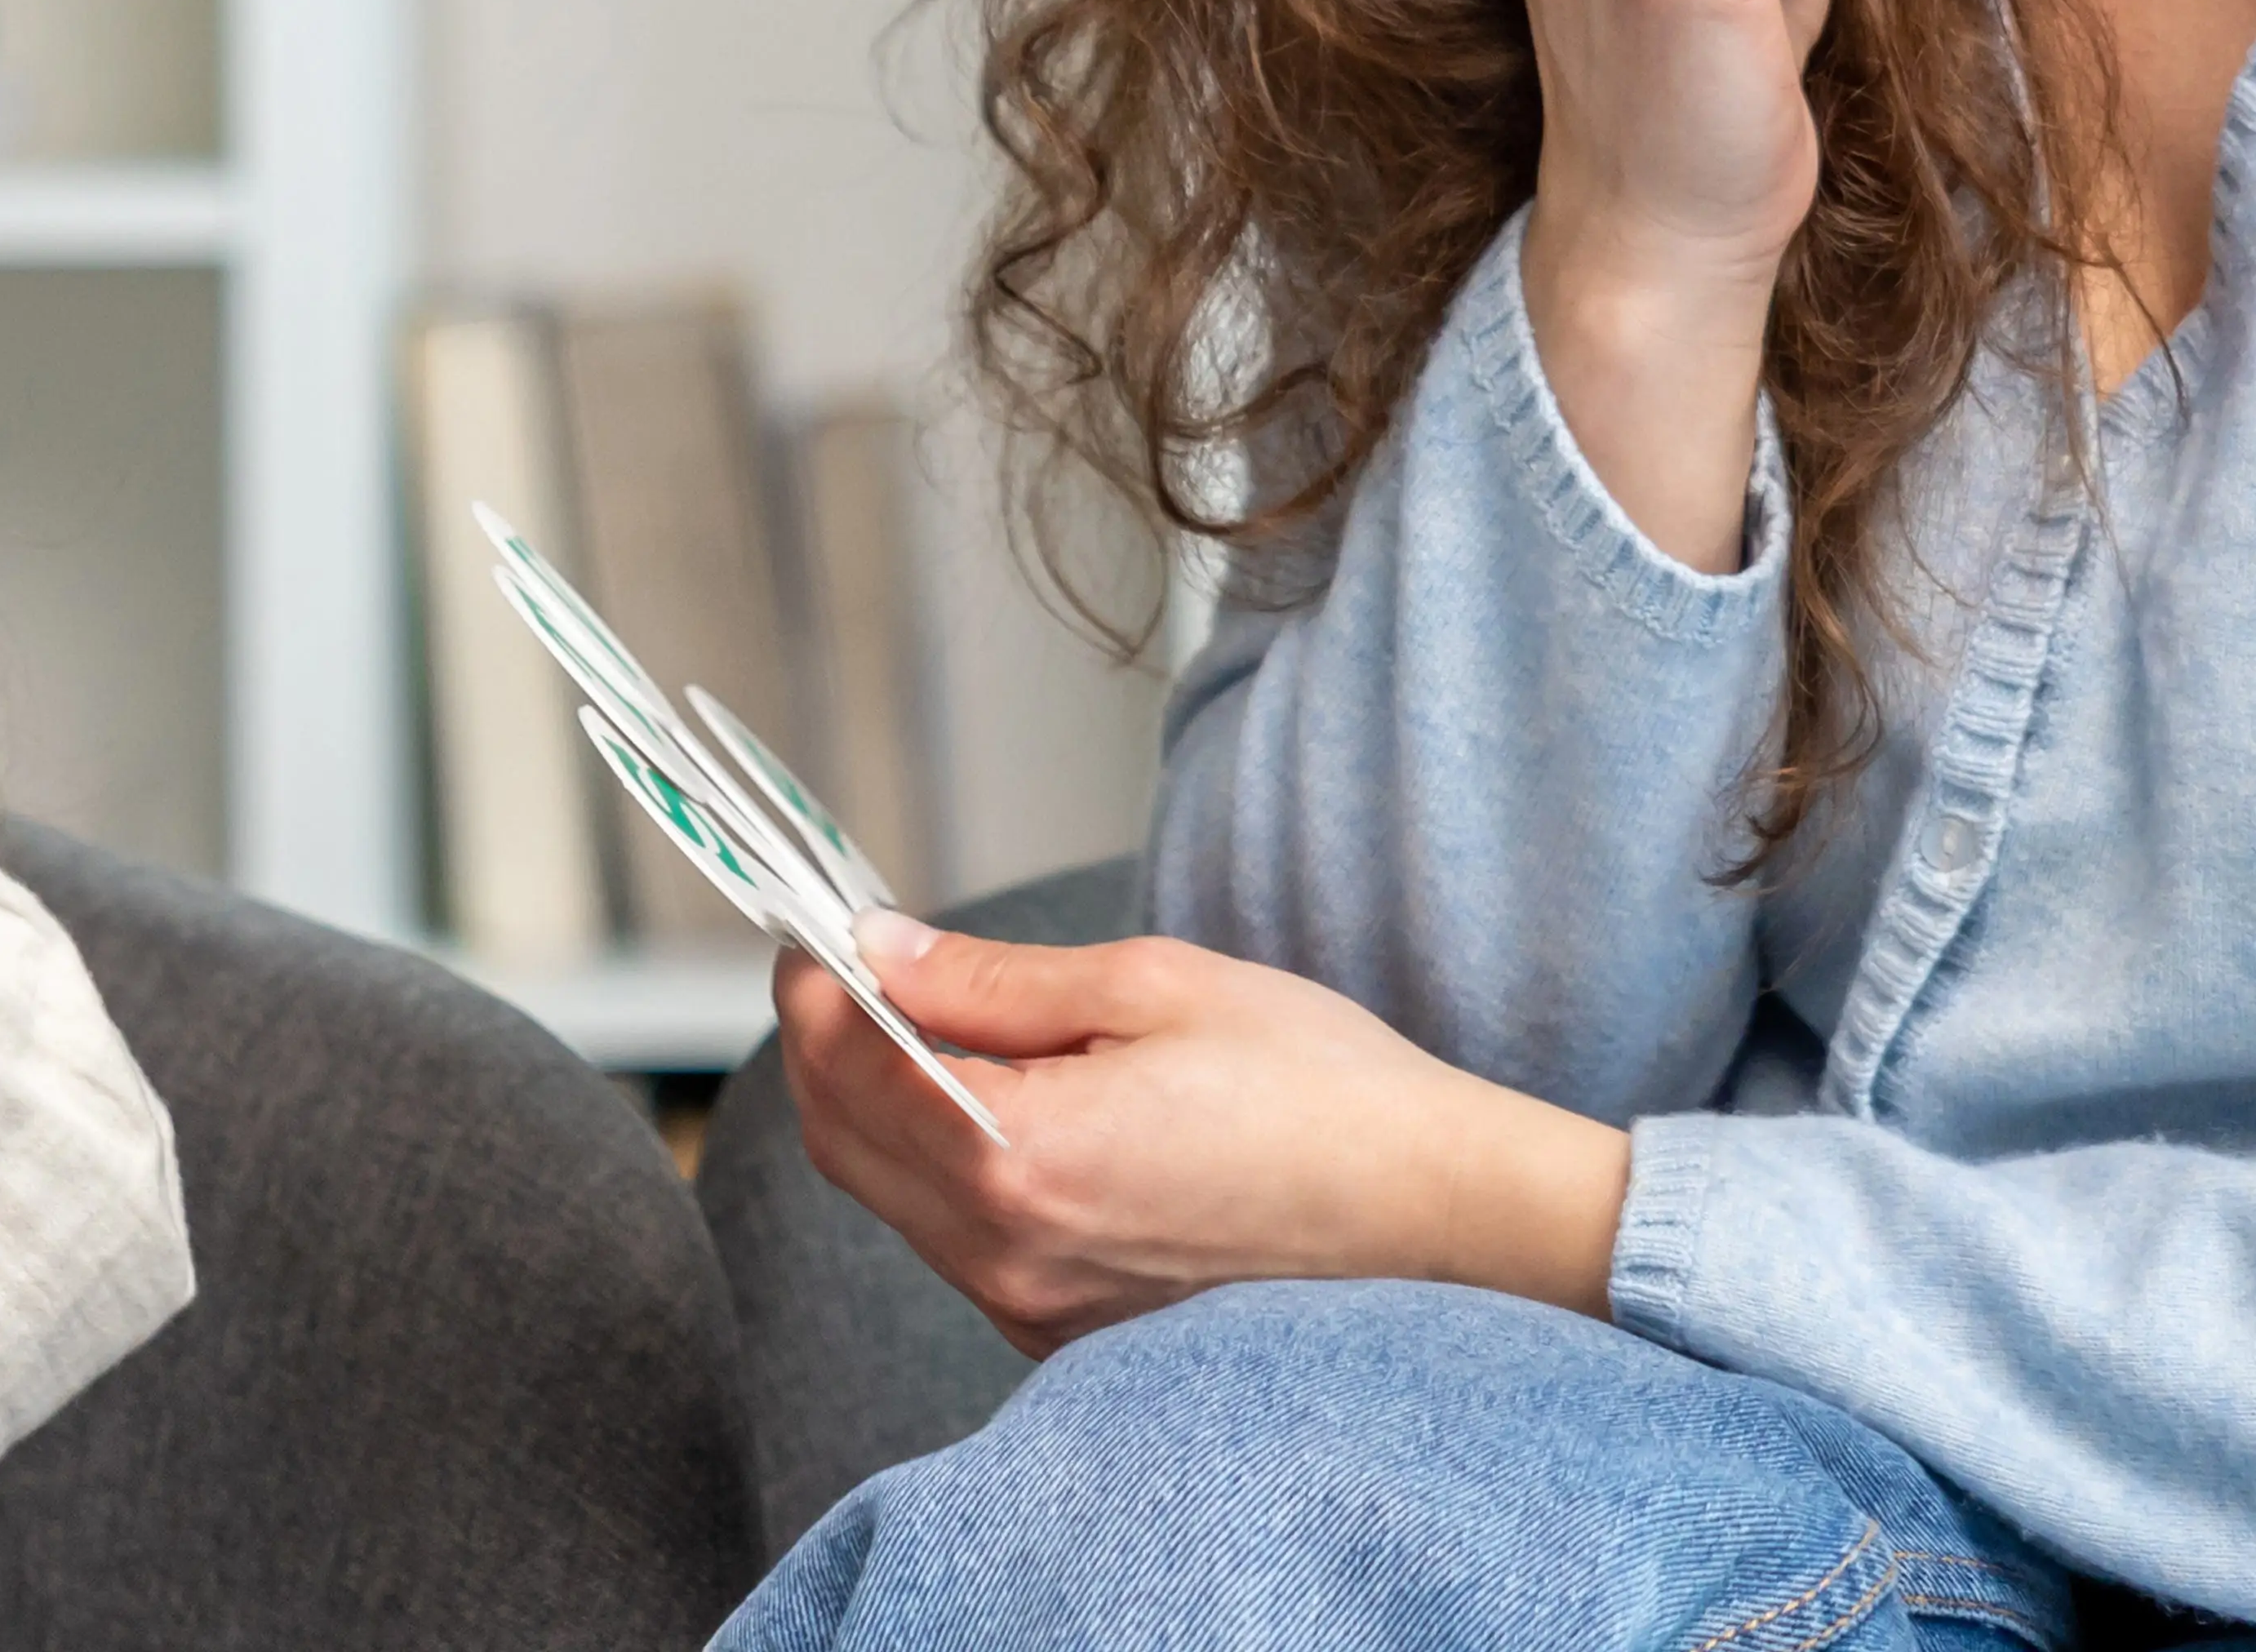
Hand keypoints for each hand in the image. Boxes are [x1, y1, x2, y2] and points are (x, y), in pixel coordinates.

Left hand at [774, 914, 1628, 1359]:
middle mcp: (1010, 1255)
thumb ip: (994, 978)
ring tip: (925, 1013)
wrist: (1441, 1222)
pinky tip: (988, 1097)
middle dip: (826, 1040)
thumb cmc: (1322, 1093)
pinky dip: (939, 1161)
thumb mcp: (1153, 986)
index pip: (848, 1064)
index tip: (815, 923)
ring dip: (878, 1101)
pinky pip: (955, 1239)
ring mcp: (1035, 1309)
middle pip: (842, 1140)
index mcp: (1022, 1158)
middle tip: (854, 958)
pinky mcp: (1065, 1332)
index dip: (814, 980)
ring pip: (891, 1194)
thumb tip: (881, 951)